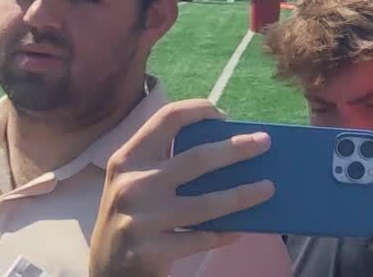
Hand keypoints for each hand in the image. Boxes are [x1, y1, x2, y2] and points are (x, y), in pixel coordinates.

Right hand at [88, 98, 276, 276]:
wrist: (105, 272)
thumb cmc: (130, 219)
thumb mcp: (133, 184)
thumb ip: (164, 165)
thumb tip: (225, 148)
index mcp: (127, 160)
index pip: (166, 119)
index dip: (198, 111)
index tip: (224, 115)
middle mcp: (131, 185)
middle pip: (196, 159)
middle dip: (236, 148)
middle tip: (264, 142)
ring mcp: (139, 220)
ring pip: (205, 204)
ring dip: (242, 195)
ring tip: (268, 188)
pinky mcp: (149, 250)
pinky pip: (200, 239)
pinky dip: (224, 233)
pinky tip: (242, 228)